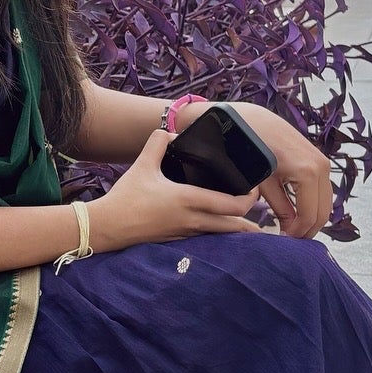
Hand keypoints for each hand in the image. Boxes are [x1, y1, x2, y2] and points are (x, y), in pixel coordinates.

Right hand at [91, 128, 261, 251]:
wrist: (108, 226)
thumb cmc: (126, 197)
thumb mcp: (142, 164)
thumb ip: (158, 143)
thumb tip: (172, 132)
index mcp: (188, 200)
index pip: (231, 205)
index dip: (250, 198)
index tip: (254, 188)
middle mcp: (192, 220)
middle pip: (234, 226)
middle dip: (253, 222)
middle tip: (263, 211)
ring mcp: (187, 233)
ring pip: (222, 236)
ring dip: (238, 231)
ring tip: (253, 226)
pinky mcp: (178, 240)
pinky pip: (208, 238)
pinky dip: (220, 234)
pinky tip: (221, 229)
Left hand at [227, 103, 332, 238]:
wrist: (255, 121)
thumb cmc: (253, 150)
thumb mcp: (264, 183)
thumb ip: (280, 209)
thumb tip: (291, 231)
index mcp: (307, 173)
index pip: (308, 216)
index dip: (296, 234)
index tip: (282, 240)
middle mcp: (321, 167)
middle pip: (323, 213)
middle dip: (307, 230)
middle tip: (288, 240)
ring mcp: (324, 163)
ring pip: (326, 204)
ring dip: (312, 219)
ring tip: (291, 228)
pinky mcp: (321, 161)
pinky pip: (323, 192)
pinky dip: (313, 205)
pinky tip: (296, 213)